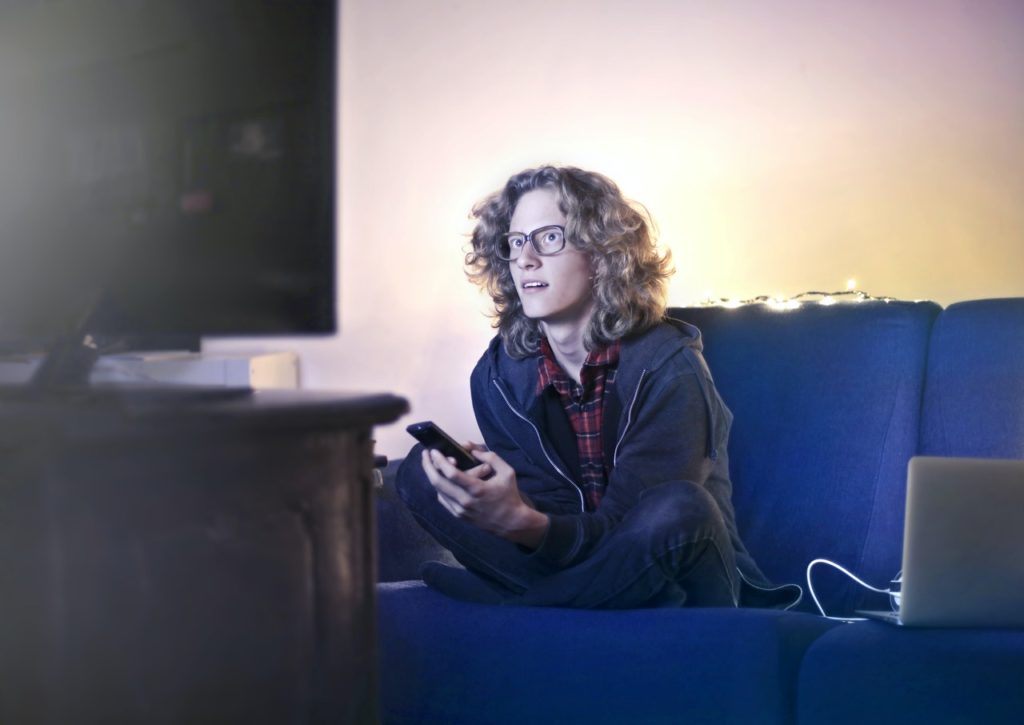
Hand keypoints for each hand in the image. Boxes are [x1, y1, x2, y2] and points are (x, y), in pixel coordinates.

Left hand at [420, 445, 548, 546]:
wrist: (511, 522)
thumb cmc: (510, 496)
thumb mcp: (507, 472)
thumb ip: (491, 458)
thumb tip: (474, 451)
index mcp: (477, 489)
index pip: (451, 474)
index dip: (439, 461)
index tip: (433, 451)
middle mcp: (465, 501)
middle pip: (438, 483)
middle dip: (428, 466)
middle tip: (424, 454)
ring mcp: (460, 510)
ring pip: (438, 491)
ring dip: (432, 476)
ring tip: (430, 464)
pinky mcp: (459, 516)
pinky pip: (443, 500)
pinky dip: (439, 488)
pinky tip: (440, 479)